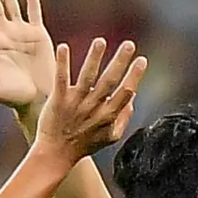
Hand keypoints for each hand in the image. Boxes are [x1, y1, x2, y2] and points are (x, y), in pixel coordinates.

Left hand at [36, 38, 147, 163]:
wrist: (55, 155)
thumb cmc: (84, 145)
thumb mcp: (110, 137)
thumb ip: (124, 118)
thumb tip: (133, 97)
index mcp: (108, 116)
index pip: (125, 92)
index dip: (135, 76)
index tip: (142, 59)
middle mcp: (93, 108)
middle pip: (110, 81)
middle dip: (120, 62)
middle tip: (129, 44)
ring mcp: (75, 103)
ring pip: (87, 78)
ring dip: (94, 58)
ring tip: (100, 41)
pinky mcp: (58, 101)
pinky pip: (61, 79)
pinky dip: (62, 63)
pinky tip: (64, 46)